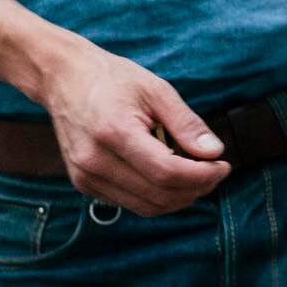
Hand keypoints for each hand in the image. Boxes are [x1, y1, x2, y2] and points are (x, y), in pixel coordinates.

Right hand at [31, 38, 230, 216]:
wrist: (63, 79)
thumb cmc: (111, 80)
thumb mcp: (156, 90)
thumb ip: (186, 123)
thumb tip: (214, 152)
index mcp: (113, 132)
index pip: (167, 172)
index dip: (202, 175)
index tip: (223, 166)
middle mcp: (95, 160)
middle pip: (160, 195)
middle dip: (196, 188)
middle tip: (214, 170)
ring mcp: (86, 176)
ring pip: (148, 206)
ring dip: (180, 197)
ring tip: (195, 174)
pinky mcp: (85, 184)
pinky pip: (132, 203)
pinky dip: (158, 196)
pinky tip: (168, 175)